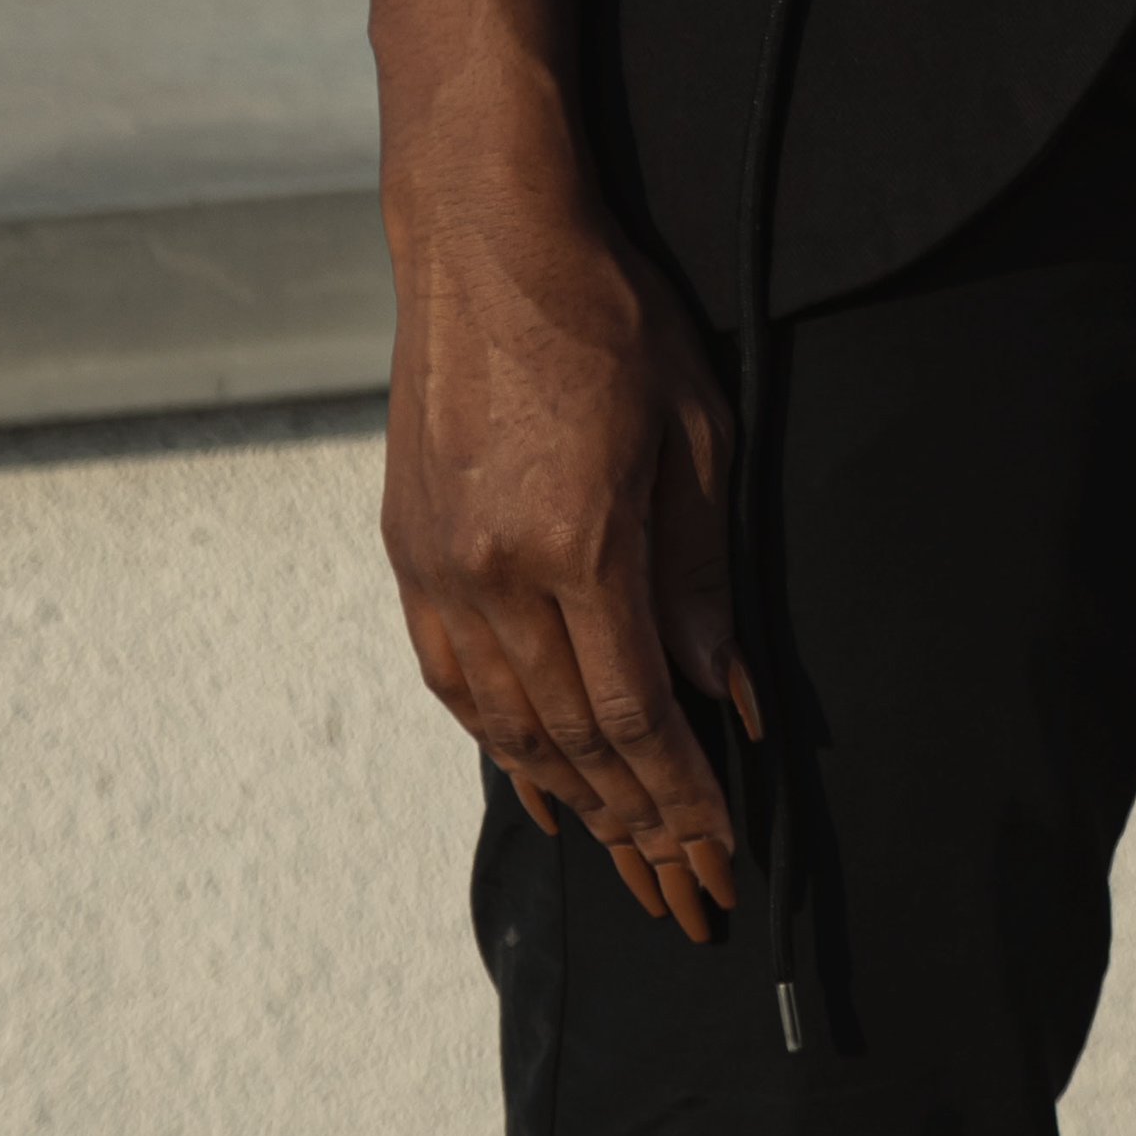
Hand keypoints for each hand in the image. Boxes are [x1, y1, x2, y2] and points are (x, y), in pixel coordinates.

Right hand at [369, 0, 750, 944]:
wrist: (485, 241)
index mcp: (578, 548)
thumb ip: (705, 577)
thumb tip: (725, 699)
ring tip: (619, 854)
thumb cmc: (610, 318)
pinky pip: (455, 679)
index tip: (716, 856)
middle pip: (569, 743)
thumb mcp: (694, 435)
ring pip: (505, 724)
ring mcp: (440, 568)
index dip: (679, 800)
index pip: (636, 718)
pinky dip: (500, 739)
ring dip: (567, 797)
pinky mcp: (410, 551)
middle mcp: (495, 576)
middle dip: (633, 827)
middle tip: (680, 895)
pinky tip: (535, 775)